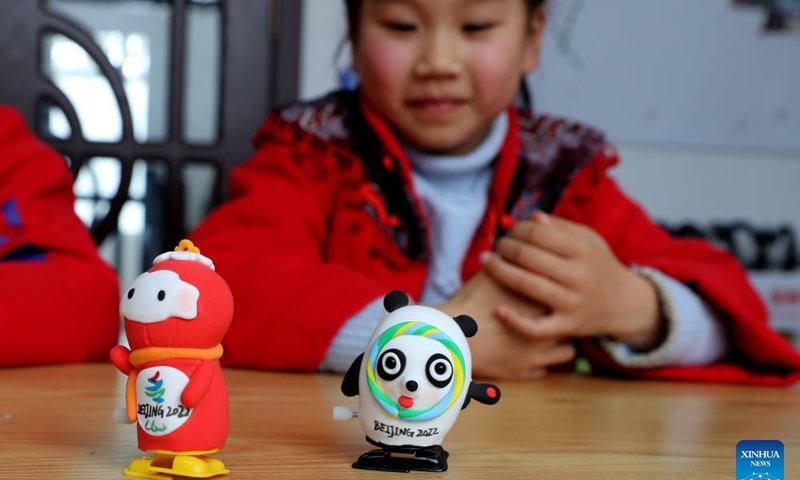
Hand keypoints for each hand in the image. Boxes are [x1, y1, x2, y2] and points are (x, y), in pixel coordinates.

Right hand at [438, 271, 575, 379]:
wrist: (453, 336)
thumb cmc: (471, 303)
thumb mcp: (490, 275)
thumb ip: (510, 261)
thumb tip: (516, 248)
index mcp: (543, 303)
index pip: (566, 293)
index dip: (563, 288)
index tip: (556, 284)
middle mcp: (548, 330)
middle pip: (572, 322)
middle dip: (568, 316)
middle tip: (559, 306)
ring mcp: (539, 355)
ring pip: (568, 350)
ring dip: (561, 342)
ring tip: (550, 333)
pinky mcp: (525, 371)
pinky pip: (546, 369)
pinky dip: (542, 360)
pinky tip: (533, 350)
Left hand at [481, 211, 664, 350]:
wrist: (625, 304)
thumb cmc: (599, 266)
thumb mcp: (589, 241)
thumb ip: (561, 228)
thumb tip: (533, 217)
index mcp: (583, 251)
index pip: (539, 233)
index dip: (517, 230)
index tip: (510, 231)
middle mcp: (579, 275)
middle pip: (528, 256)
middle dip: (505, 247)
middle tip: (497, 246)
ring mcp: (573, 303)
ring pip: (527, 285)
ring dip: (500, 271)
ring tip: (486, 262)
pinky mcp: (567, 326)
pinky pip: (537, 328)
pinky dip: (516, 321)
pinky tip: (499, 309)